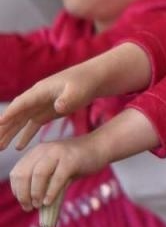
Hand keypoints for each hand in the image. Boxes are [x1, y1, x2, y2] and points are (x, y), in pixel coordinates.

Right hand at [0, 45, 148, 150]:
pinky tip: (19, 148)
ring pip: (21, 121)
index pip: (21, 104)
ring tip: (1, 148)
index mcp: (41, 91)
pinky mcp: (47, 111)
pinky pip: (32, 125)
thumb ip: (68, 98)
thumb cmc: (86, 82)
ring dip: (10, 134)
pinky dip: (25, 135)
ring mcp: (41, 105)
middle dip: (4, 128)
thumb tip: (58, 107)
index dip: (10, 114)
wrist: (95, 79)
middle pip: (16, 114)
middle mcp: (36, 98)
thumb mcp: (79, 90)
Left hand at [11, 134, 112, 210]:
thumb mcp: (56, 168)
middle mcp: (43, 150)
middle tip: (29, 207)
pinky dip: (51, 192)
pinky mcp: (71, 159)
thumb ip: (44, 180)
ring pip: (38, 175)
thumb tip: (33, 202)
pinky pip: (57, 178)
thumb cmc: (78, 160)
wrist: (101, 146)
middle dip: (24, 194)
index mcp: (36, 152)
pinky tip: (49, 201)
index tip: (24, 202)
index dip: (17, 190)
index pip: (17, 172)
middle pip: (24, 174)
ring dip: (35, 194)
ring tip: (38, 205)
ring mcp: (57, 152)